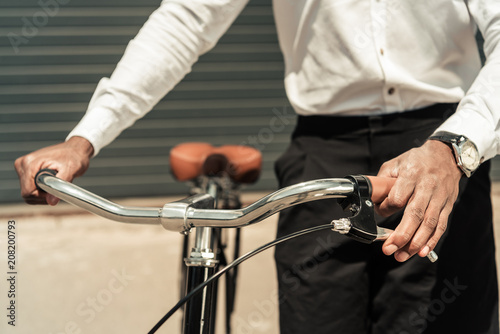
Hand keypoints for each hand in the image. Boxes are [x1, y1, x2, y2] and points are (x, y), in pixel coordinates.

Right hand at [14, 136, 93, 204]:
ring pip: (28, 192)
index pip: (28, 192)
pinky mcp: (26, 169)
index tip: (55, 191)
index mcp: (30, 164)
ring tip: (55, 183)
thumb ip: (59, 186)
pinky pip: (30, 187)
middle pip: (26, 193)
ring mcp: (23, 166)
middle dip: (42, 195)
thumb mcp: (70, 171)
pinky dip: (40, 189)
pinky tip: (50, 182)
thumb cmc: (74, 157)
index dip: (42, 197)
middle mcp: (23, 164)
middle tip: (57, 187)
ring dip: (42, 193)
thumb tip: (51, 202)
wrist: (75, 149)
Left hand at [376, 140, 462, 261]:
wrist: (447, 156)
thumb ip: (382, 180)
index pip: (398, 197)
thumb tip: (372, 199)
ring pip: (428, 224)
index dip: (386, 208)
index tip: (379, 211)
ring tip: (401, 255)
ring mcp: (439, 198)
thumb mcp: (396, 163)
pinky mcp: (447, 206)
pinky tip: (421, 252)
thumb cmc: (417, 160)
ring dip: (415, 243)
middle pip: (414, 215)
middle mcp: (427, 188)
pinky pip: (440, 226)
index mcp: (412, 175)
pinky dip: (431, 241)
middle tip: (389, 249)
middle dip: (401, 235)